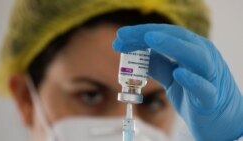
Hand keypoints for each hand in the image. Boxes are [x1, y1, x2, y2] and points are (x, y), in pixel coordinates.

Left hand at [113, 24, 242, 140]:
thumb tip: (135, 54)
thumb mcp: (171, 76)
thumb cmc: (194, 94)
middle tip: (124, 35)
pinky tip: (178, 73)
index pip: (166, 34)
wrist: (219, 120)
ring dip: (172, 46)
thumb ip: (157, 64)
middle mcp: (203, 56)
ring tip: (149, 39)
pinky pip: (204, 88)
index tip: (120, 36)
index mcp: (192, 49)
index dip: (141, 33)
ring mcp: (210, 76)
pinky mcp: (212, 98)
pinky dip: (192, 80)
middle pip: (178, 38)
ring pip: (196, 56)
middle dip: (149, 34)